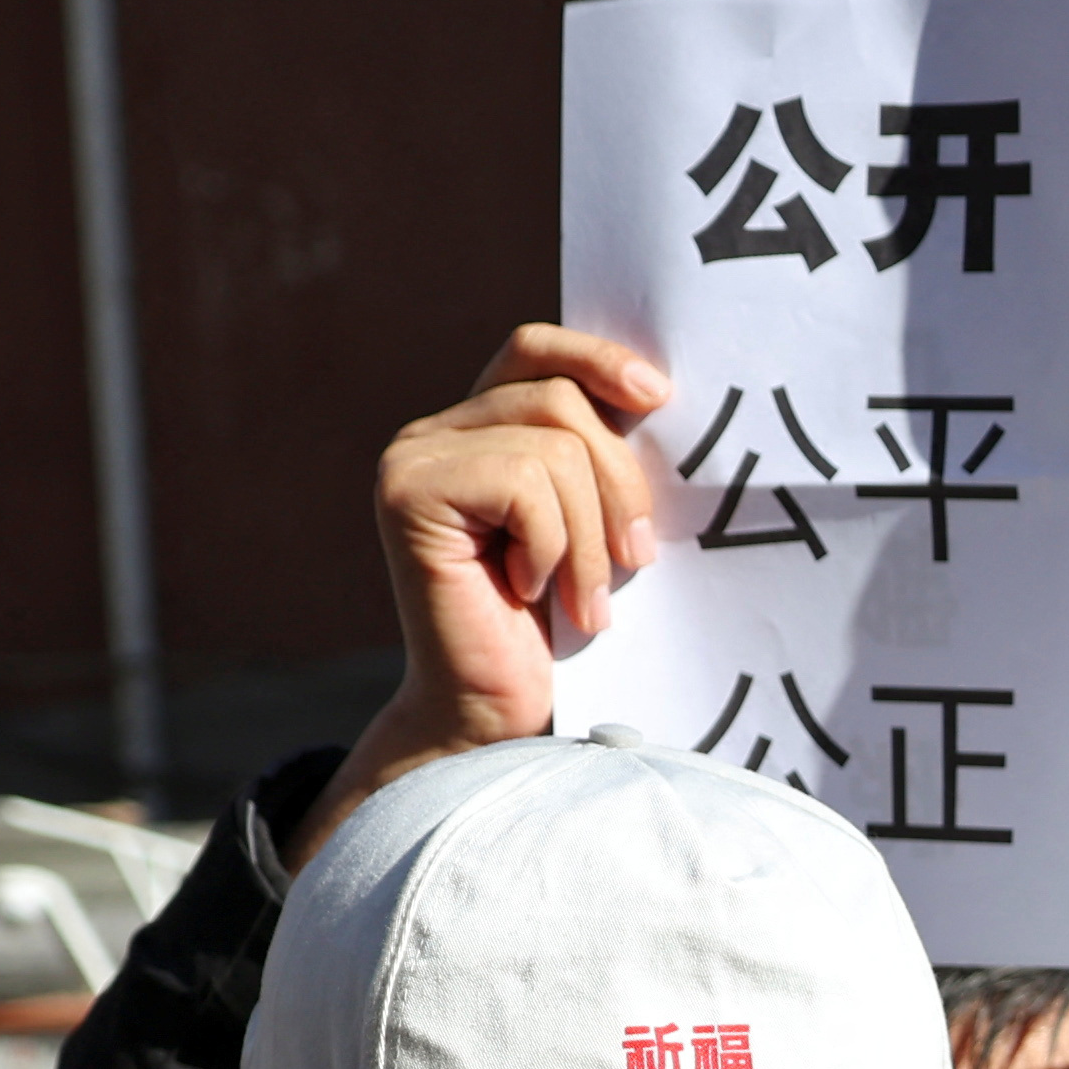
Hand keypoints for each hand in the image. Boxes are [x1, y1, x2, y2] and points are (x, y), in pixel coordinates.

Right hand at [295, 323, 668, 866]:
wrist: (493, 717)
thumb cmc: (554, 634)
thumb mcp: (593, 530)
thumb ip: (598, 464)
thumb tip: (655, 398)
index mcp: (478, 430)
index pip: (535, 352)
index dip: (596, 357)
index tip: (659, 396)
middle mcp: (435, 432)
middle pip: (562, 402)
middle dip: (620, 486)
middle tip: (633, 563)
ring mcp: (414, 459)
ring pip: (553, 446)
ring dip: (591, 537)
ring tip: (583, 600)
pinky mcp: (409, 492)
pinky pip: (525, 483)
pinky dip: (553, 547)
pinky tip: (532, 594)